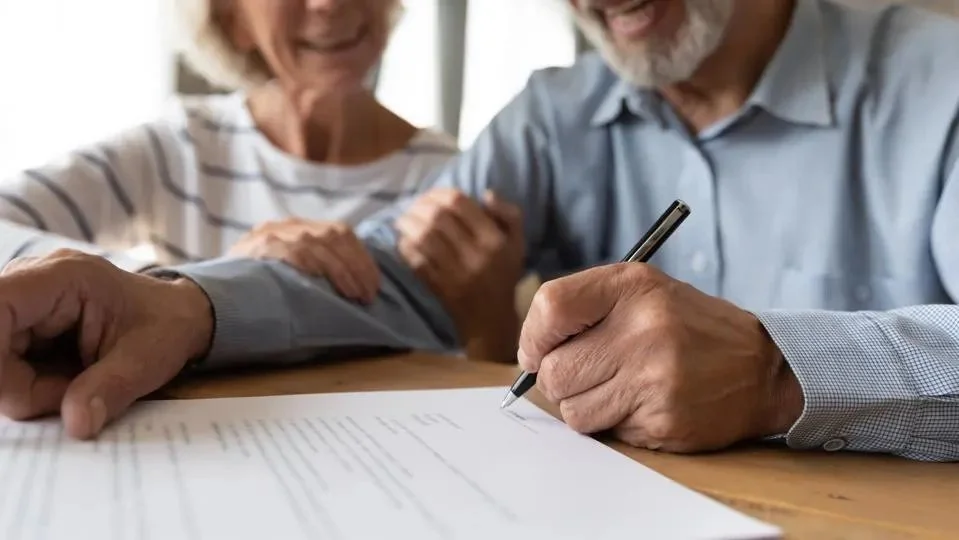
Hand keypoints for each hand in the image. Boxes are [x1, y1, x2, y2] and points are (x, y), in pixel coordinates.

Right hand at [0, 250, 212, 438]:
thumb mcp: (148, 360)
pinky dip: (31, 387)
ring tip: (77, 386)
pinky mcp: (20, 326)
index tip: (15, 394)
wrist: (177, 316)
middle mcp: (31, 282)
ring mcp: (23, 305)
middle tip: (70, 398)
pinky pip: (6, 366)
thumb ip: (110, 389)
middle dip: (20, 386)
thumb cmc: (166, 326)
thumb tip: (76, 425)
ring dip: (28, 390)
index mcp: (63, 277)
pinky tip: (66, 382)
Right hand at [229, 218, 379, 303]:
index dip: (362, 258)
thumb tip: (358, 288)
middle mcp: (285, 226)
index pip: (341, 232)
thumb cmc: (255, 292)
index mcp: (296, 228)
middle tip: (369, 295)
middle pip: (335, 235)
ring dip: (342, 271)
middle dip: (358, 267)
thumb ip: (315, 269)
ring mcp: (270, 233)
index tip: (375, 284)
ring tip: (355, 295)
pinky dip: (312, 264)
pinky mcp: (257, 247)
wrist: (206, 295)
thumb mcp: (288, 273)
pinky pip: (292, 250)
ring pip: (317, 243)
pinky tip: (326, 282)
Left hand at [395, 189, 523, 360]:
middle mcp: (476, 255)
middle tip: (411, 207)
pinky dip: (405, 248)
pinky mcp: (440, 288)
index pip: (460, 203)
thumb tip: (486, 193)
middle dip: (418, 207)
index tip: (431, 196)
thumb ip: (508, 214)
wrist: (491, 320)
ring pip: (424, 238)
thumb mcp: (517, 243)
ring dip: (407, 225)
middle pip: (437, 217)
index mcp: (494, 240)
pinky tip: (403, 242)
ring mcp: (456, 273)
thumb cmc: (503, 275)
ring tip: (402, 221)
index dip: (439, 193)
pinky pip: (416, 261)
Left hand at [517, 263, 803, 452]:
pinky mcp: (663, 419)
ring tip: (620, 388)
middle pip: (553, 371)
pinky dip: (615, 424)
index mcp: (632, 287)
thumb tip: (529, 354)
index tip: (537, 351)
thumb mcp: (642, 292)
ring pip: (572, 410)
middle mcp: (644, 328)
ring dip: (585, 406)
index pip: (550, 308)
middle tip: (587, 374)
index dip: (533, 337)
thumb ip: (583, 308)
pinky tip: (644, 404)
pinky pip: (606, 432)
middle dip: (559, 380)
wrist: (762, 367)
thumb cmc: (688, 327)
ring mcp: (655, 377)